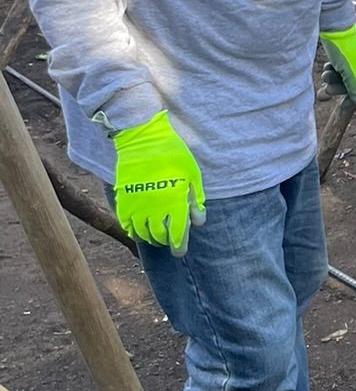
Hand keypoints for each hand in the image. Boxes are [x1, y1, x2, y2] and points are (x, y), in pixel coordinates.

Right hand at [112, 112, 205, 253]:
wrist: (143, 139)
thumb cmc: (173, 155)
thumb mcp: (192, 175)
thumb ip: (196, 199)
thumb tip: (198, 221)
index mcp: (175, 202)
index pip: (178, 233)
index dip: (179, 246)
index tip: (180, 251)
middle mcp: (155, 207)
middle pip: (159, 236)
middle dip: (165, 242)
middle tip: (169, 241)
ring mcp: (137, 204)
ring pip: (142, 233)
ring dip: (150, 238)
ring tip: (155, 237)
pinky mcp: (123, 200)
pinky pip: (126, 223)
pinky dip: (133, 231)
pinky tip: (138, 230)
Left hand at [319, 25, 355, 102]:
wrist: (334, 29)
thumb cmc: (345, 51)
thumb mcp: (350, 73)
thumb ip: (355, 89)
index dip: (354, 97)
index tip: (342, 103)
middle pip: (353, 85)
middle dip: (339, 87)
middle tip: (327, 89)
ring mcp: (353, 60)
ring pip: (343, 77)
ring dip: (333, 79)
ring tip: (325, 74)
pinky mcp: (343, 56)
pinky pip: (338, 69)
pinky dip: (332, 70)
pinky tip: (327, 66)